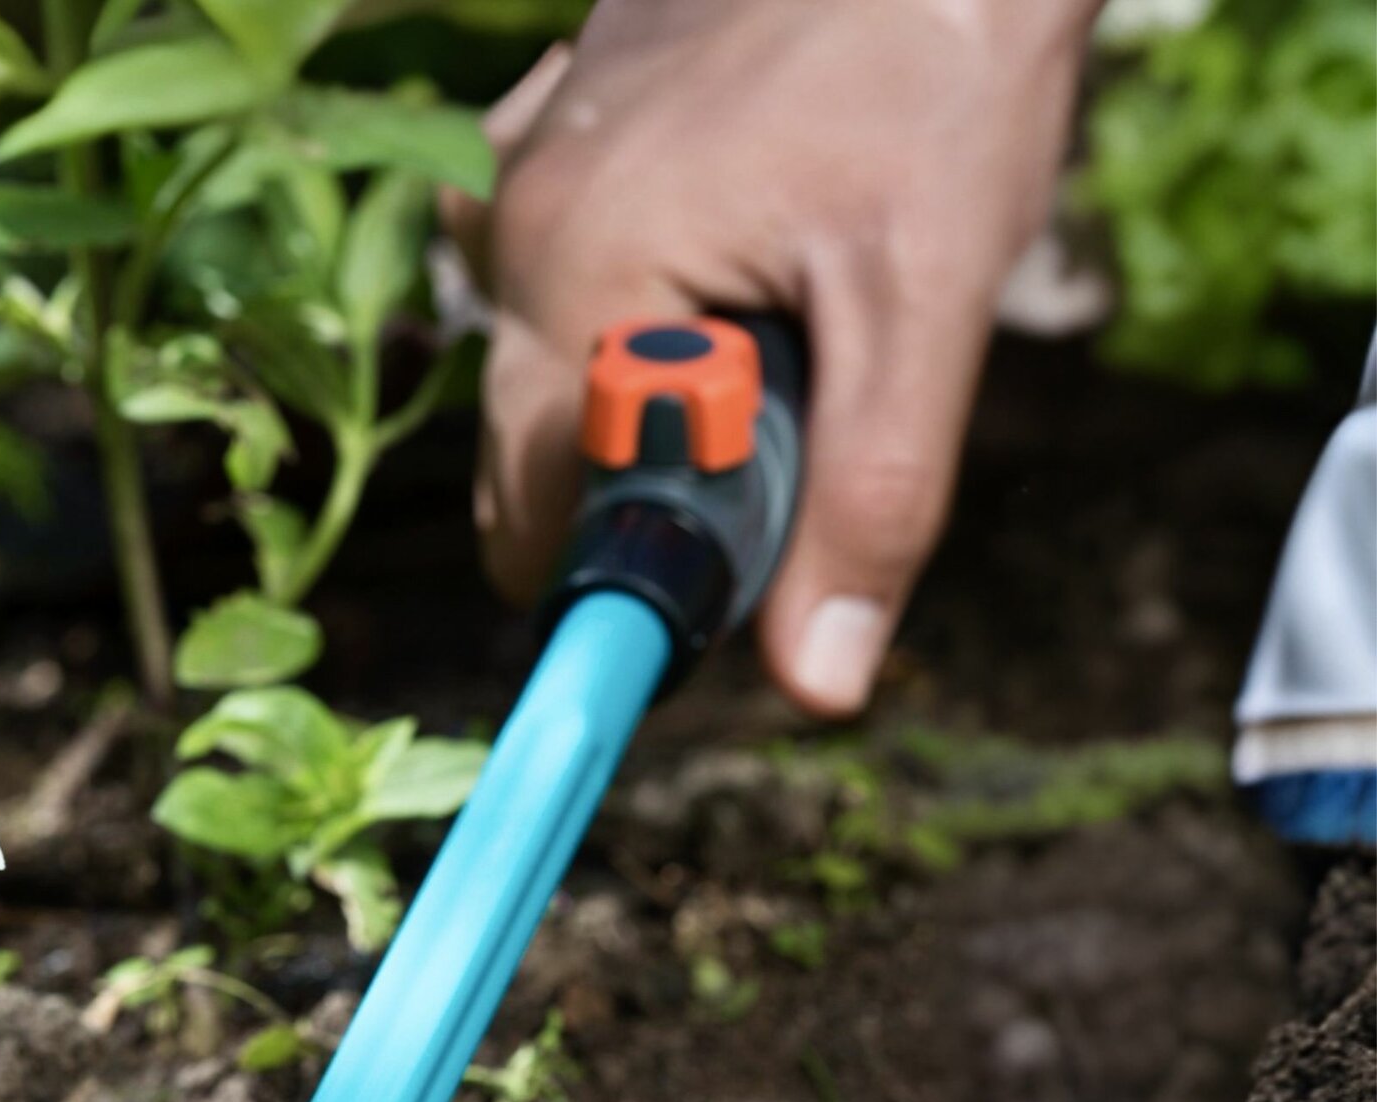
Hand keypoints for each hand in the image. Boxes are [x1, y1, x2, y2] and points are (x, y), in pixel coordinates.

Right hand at [443, 0, 1098, 713]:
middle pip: (528, 456)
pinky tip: (729, 236)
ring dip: (639, 386)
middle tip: (780, 416)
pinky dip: (631, 294)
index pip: (533, 520)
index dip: (626, 574)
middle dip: (642, 482)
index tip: (724, 566)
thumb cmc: (940, 65)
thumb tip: (816, 686)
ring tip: (771, 308)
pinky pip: (554, 269)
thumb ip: (868, 506)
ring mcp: (515, 162)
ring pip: (544, 367)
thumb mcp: (927, 303)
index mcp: (575, 278)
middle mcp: (510, 224)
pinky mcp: (544, 123)